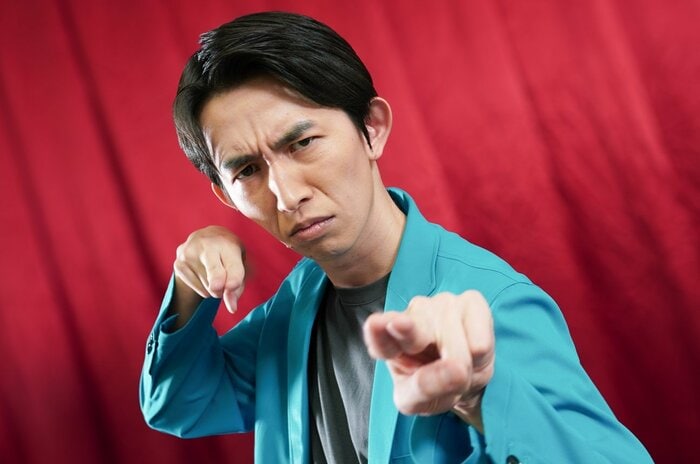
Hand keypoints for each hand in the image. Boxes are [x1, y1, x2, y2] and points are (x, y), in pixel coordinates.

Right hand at [173, 225, 245, 314]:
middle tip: (222, 287)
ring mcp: (188, 254)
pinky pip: (199, 290)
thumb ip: (239, 284)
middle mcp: (205, 245)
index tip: (232, 287)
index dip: (234, 279)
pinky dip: (206, 289)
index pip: (232, 265)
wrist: (205, 237)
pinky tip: (205, 274)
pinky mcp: (178, 265)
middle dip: (221, 287)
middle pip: (215, 275)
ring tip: (216, 272)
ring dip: (217, 288)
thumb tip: (231, 308)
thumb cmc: (228, 252)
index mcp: (226, 242)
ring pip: (209, 289)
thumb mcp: (241, 262)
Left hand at [363, 290, 494, 432]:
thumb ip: (424, 390)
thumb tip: (453, 371)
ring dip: (462, 366)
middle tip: (401, 327)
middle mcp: (413, 315)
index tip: (375, 324)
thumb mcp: (420, 401)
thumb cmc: (435, 385)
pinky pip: (479, 336)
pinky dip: (480, 355)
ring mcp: (442, 304)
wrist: (465, 377)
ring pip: (454, 342)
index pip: (381, 339)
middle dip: (408, 329)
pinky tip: (473, 353)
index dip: (378, 333)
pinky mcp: (471, 302)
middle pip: (413, 327)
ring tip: (460, 370)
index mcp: (391, 340)